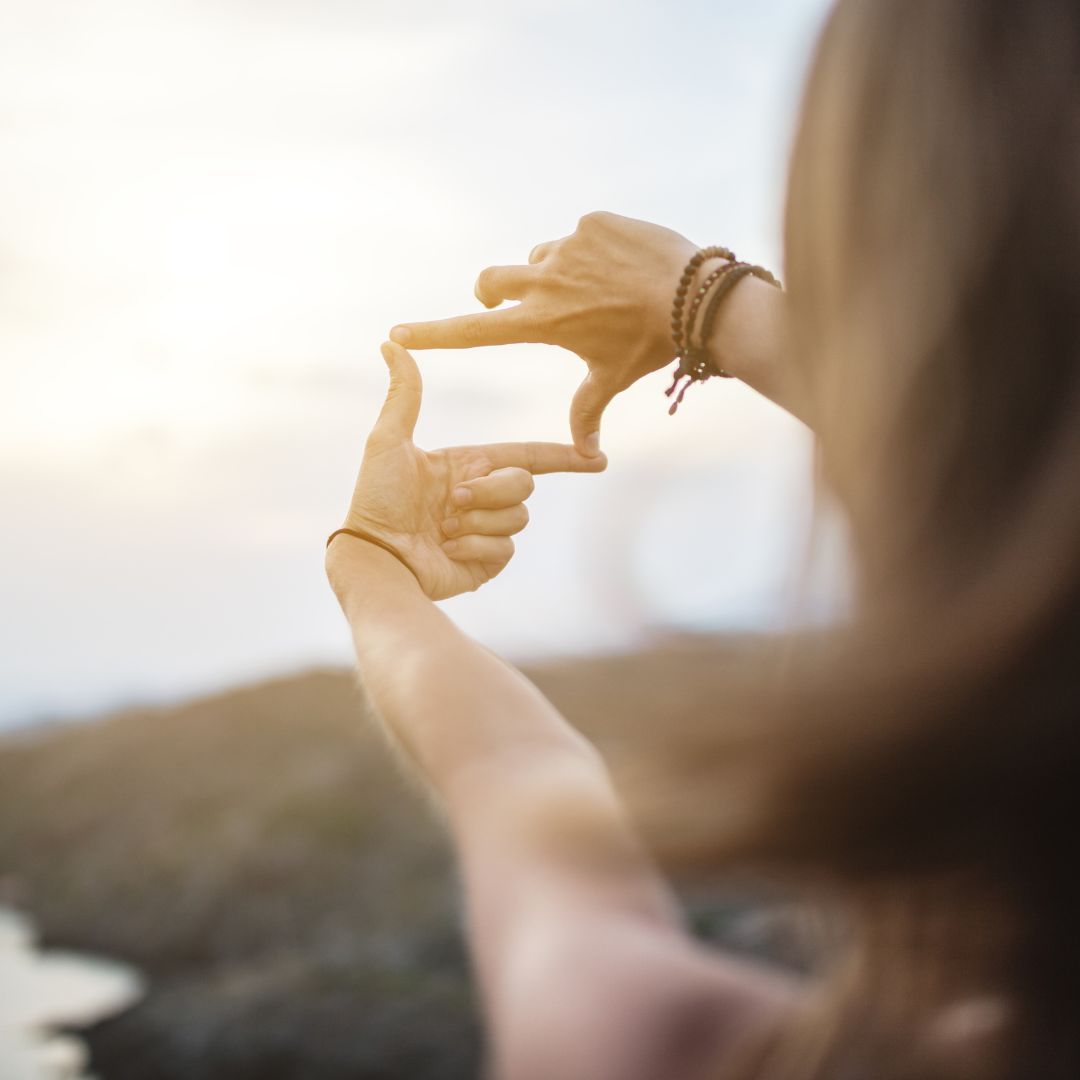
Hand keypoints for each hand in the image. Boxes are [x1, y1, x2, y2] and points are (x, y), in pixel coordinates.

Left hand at [337, 342, 606, 600]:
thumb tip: (391, 342)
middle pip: (524, 484)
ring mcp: (486, 531)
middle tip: (454, 501)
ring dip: (478, 521)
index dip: (562, 457)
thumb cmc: (376, 499)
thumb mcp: (389, 441)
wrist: (375, 556)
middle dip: (492, 490)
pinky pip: (504, 549)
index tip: (595, 457)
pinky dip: (473, 548)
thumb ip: (404, 395)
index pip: (527, 456)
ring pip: (517, 517)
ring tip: (443, 529)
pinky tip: (446, 550)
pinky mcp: (486, 563)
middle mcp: (483, 497)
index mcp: (469, 466)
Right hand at [389, 212, 698, 455]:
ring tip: (596, 289)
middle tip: (511, 301)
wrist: (696, 296)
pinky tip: (623, 266)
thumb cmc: (651, 344)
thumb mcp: (613, 378)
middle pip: (491, 281)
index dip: (433, 334)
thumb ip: (587, 411)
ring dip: (552, 271)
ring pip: (540, 256)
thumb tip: (586, 455)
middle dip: (492, 292)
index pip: (474, 331)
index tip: (397, 333)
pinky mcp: (593, 222)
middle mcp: (544, 280)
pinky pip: (579, 235)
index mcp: (541, 322)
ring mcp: (568, 246)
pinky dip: (592, 250)